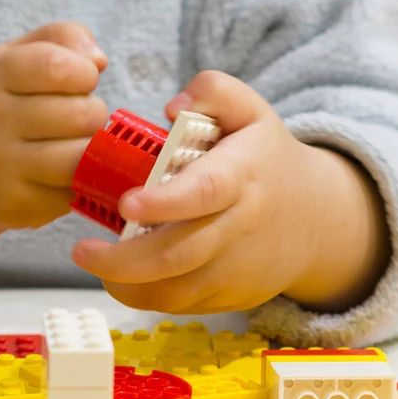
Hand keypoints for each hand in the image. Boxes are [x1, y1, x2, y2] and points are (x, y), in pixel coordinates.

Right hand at [0, 22, 107, 232]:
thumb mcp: (15, 57)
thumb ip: (60, 39)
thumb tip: (98, 61)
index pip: (59, 66)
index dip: (84, 74)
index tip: (79, 81)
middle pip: (81, 115)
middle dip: (92, 113)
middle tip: (76, 118)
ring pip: (81, 158)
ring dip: (92, 150)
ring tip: (75, 143)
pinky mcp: (15, 207)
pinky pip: (73, 193)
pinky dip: (77, 183)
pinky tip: (57, 174)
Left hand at [72, 70, 388, 313]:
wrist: (316, 221)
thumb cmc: (265, 160)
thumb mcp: (251, 111)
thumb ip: (213, 92)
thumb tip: (172, 108)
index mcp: (243, 175)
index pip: (205, 192)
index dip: (165, 202)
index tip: (126, 205)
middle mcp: (241, 226)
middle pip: (180, 254)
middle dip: (124, 260)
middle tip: (81, 250)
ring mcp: (237, 269)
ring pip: (176, 291)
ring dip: (128, 284)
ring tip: (95, 261)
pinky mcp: (230, 297)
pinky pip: (180, 305)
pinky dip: (146, 296)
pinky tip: (124, 276)